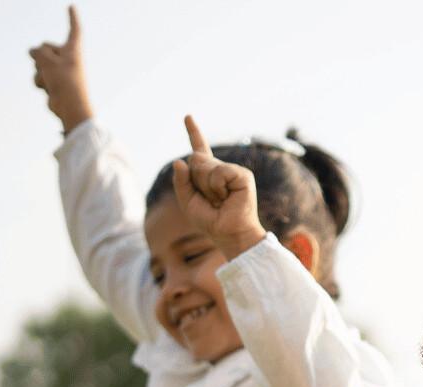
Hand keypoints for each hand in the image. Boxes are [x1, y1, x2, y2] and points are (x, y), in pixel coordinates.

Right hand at [29, 6, 92, 133]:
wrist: (70, 108)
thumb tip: (32, 51)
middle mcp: (68, 59)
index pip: (74, 30)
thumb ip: (37, 51)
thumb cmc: (64, 82)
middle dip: (41, 56)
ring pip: (39, 63)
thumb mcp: (47, 59)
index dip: (72, 18)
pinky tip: (48, 90)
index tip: (72, 6)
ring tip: (51, 81)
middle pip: (45, 47)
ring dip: (40, 72)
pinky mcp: (55, 83)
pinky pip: (39, 76)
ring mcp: (60, 72)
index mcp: (73, 50)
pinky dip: (40, 82)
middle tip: (51, 69)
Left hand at [172, 116, 265, 260]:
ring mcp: (233, 171)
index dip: (194, 133)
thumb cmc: (211, 222)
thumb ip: (181, 182)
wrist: (229, 234)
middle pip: (195, 160)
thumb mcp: (188, 202)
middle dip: (196, 181)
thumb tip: (180, 161)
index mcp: (209, 175)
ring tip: (221, 201)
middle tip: (212, 200)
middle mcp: (221, 170)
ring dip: (207, 187)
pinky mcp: (242, 175)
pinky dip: (218, 187)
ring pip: (205, 166)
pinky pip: (219, 172)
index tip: (188, 116)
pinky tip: (227, 198)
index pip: (199, 150)